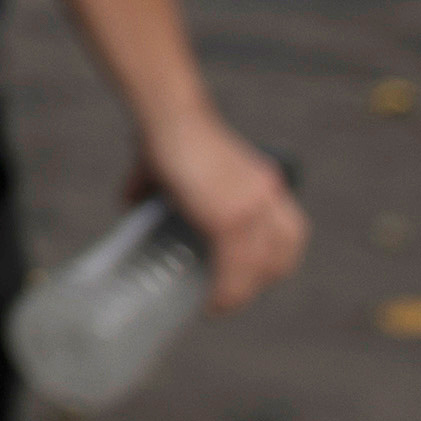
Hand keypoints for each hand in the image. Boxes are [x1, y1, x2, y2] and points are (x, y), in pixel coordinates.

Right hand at [134, 113, 310, 310]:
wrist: (168, 115)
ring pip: (258, 268)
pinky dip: (226, 292)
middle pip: (281, 254)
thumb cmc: (166, 132)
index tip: (253, 275)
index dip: (275, 259)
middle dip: (260, 281)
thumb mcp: (177, 164)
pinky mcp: (228, 220)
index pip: (289, 233)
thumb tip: (131, 202)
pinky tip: (212, 303)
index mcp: (264, 184)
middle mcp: (267, 198)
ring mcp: (251, 210)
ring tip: (218, 305)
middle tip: (232, 294)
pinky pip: (234, 269)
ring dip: (241, 293)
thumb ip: (156, 185)